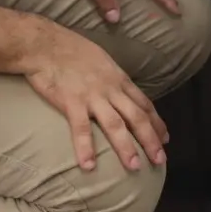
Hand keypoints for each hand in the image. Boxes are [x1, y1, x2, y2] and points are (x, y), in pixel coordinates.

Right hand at [25, 22, 168, 171]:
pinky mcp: (72, 102)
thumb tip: (118, 89)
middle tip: (160, 160)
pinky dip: (86, 148)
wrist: (45, 44)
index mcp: (118, 78)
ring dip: (126, 147)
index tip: (165, 138)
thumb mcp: (101, 59)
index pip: (143, 103)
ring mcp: (92, 96)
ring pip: (116, 125)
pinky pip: (81, 129)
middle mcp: (110, 88)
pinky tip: (88, 166)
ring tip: (134, 167)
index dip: (156, 122)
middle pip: (137, 117)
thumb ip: (111, 77)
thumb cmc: (70, 48)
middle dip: (150, 139)